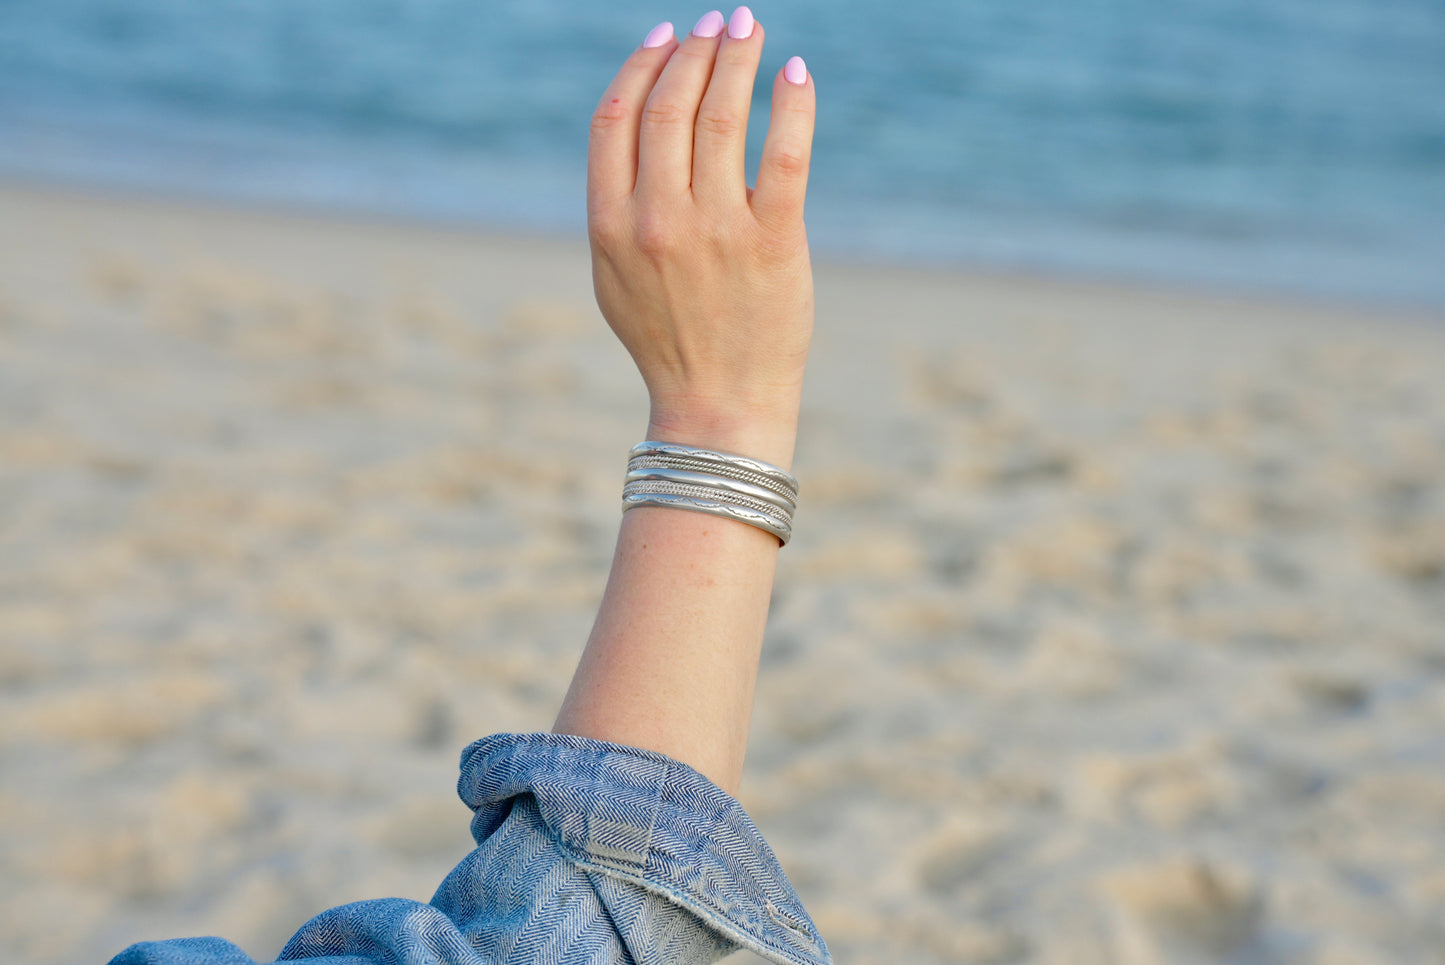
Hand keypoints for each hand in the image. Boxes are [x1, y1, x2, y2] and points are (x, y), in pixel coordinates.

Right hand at [587, 8, 815, 467]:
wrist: (718, 405)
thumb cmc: (669, 339)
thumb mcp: (614, 277)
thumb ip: (617, 206)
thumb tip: (638, 126)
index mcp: (609, 225)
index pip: (616, 119)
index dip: (641, 65)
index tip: (666, 35)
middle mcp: (656, 221)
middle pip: (670, 108)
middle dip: (695, 51)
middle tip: (719, 21)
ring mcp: (716, 231)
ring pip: (723, 118)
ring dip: (737, 60)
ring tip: (750, 29)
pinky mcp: (774, 244)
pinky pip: (785, 155)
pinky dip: (791, 104)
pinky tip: (794, 73)